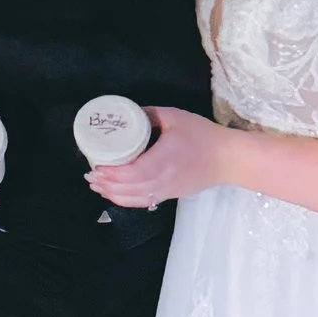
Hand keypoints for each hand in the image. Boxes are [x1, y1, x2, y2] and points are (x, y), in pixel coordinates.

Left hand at [85, 104, 225, 208]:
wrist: (228, 159)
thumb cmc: (203, 135)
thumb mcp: (175, 117)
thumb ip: (148, 114)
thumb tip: (125, 115)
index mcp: (166, 158)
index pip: (134, 173)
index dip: (112, 174)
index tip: (96, 167)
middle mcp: (165, 179)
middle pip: (130, 189)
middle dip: (106, 185)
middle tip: (89, 175)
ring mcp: (167, 191)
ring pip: (135, 198)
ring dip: (113, 194)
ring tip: (96, 185)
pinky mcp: (170, 196)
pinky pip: (144, 201)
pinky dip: (125, 200)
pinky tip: (114, 193)